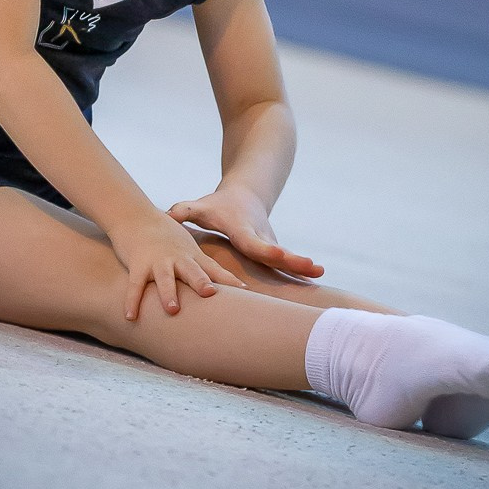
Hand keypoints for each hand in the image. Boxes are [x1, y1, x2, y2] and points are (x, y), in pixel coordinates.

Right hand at [107, 210, 247, 321]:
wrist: (137, 216)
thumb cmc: (165, 236)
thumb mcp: (188, 249)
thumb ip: (203, 268)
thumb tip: (219, 291)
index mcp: (192, 256)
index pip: (213, 269)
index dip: (229, 280)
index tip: (246, 291)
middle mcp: (177, 258)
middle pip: (191, 271)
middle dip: (201, 282)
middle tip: (211, 294)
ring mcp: (157, 261)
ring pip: (164, 277)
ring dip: (168, 292)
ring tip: (172, 309)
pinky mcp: (138, 264)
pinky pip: (135, 285)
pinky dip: (132, 300)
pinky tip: (131, 317)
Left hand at [168, 185, 323, 278]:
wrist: (246, 196)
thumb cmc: (217, 206)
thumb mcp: (201, 207)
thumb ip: (185, 211)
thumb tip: (167, 214)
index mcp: (243, 230)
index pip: (254, 242)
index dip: (265, 249)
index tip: (277, 254)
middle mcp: (260, 238)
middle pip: (277, 252)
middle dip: (295, 260)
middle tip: (314, 267)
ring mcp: (270, 245)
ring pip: (287, 260)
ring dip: (303, 268)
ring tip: (321, 277)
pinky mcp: (275, 253)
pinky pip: (287, 267)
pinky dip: (300, 277)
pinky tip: (315, 292)